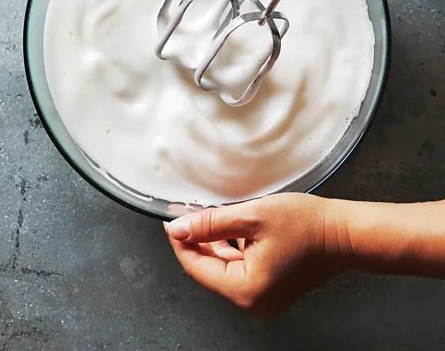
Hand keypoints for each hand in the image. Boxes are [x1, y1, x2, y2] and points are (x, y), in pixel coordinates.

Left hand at [164, 193, 347, 318]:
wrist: (345, 234)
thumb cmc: (307, 225)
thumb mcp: (252, 216)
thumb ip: (212, 223)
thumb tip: (179, 229)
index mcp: (246, 291)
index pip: (197, 269)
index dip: (181, 243)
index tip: (172, 221)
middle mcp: (254, 302)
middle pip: (210, 270)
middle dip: (198, 241)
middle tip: (188, 214)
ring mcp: (264, 298)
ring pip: (226, 268)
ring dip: (216, 243)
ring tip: (210, 216)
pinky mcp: (272, 289)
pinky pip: (242, 269)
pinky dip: (234, 249)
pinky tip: (232, 228)